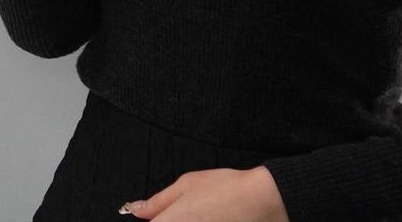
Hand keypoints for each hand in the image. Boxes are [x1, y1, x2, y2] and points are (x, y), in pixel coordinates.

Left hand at [123, 167, 286, 220]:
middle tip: (192, 211)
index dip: (153, 220)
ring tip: (203, 214)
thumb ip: (158, 202)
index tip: (157, 216)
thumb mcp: (187, 185)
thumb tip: (135, 210)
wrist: (266, 202)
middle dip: (168, 220)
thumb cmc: (226, 189)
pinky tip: (211, 220)